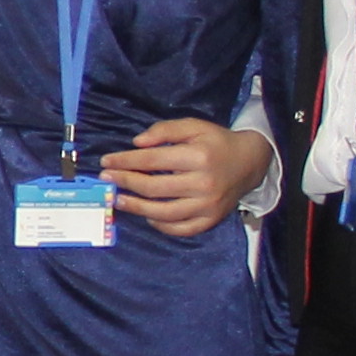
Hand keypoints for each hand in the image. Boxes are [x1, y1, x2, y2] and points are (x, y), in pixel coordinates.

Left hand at [101, 116, 269, 239]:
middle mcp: (203, 184)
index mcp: (198, 157)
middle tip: (107, 179)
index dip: (125, 161)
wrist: (249, 163)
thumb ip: (165, 130)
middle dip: (125, 183)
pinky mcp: (210, 220)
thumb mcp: (194, 126)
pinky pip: (181, 229)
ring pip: (164, 212)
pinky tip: (148, 215)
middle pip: (154, 188)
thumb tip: (136, 143)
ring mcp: (208, 206)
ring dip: (136, 208)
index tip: (107, 162)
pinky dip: (161, 225)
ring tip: (119, 200)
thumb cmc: (216, 143)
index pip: (152, 160)